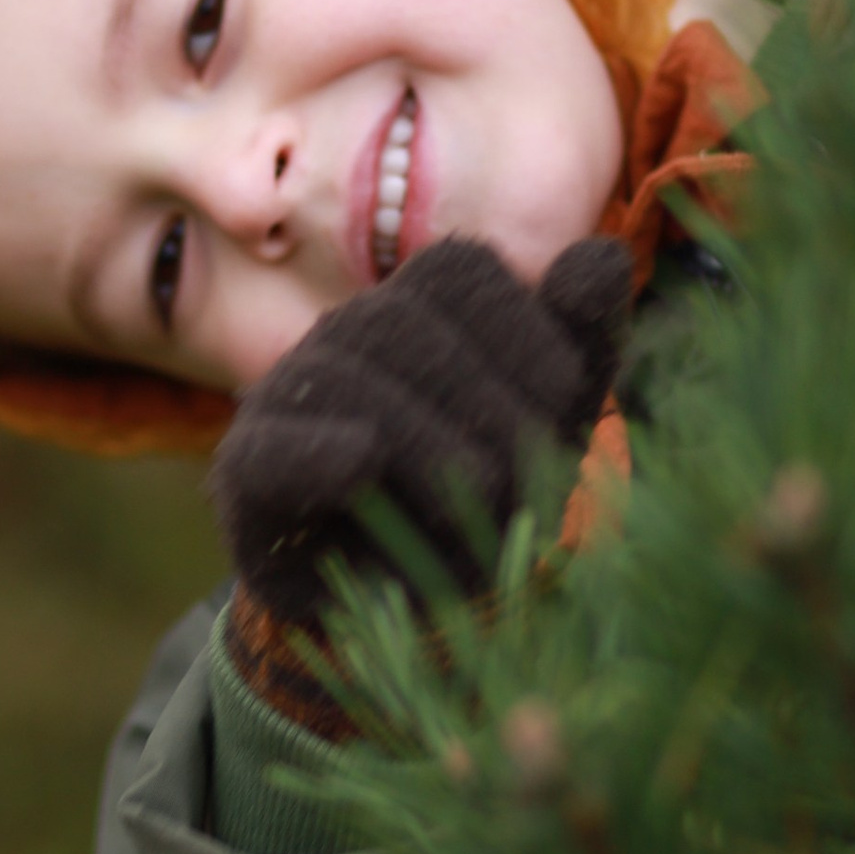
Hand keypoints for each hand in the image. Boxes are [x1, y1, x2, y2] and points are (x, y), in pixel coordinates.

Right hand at [208, 234, 633, 645]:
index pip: (461, 267)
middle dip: (482, 403)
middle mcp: (348, 334)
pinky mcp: (250, 471)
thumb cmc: (486, 495)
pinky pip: (274, 446)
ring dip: (428, 451)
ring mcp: (290, 394)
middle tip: (520, 478)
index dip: (522, 327)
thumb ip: (579, 340)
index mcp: (419, 307)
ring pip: (348, 380)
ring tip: (466, 515)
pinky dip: (321, 454)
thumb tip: (604, 255)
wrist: (406, 598)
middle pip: (407, 321)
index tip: (563, 397)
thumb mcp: (552, 422)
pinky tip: (362, 464)